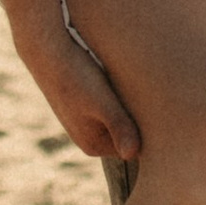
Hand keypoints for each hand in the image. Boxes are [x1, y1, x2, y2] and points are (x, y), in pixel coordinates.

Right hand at [17, 23, 141, 163]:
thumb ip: (119, 127)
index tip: (158, 113)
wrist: (47, 50)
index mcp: (93, 145)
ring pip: (119, 117)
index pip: (135, 149)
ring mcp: (85, 121)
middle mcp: (88, 137)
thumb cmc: (76, 76)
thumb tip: (132, 154)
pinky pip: (109, 105)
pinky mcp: (84, 104)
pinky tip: (118, 79)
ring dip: (128, 105)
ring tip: (133, 86)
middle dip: (139, 119)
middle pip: (128, 134)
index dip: (149, 132)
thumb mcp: (102, 102)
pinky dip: (117, 95)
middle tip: (149, 98)